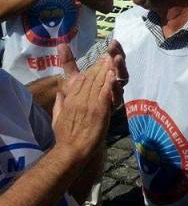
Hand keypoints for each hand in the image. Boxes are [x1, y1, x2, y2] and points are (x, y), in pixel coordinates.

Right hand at [52, 47, 116, 161]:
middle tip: (106, 56)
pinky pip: (105, 93)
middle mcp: (79, 99)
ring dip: (105, 70)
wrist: (72, 149)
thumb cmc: (64, 136)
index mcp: (69, 100)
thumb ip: (59, 104)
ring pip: (98, 83)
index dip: (89, 71)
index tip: (95, 64)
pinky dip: (109, 82)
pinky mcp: (99, 110)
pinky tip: (113, 74)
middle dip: (99, 66)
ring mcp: (90, 104)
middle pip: (90, 78)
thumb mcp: (57, 118)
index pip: (79, 81)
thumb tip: (60, 94)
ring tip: (111, 59)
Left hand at [57, 41, 127, 106]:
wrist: (76, 131)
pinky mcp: (111, 106)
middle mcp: (111, 83)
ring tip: (117, 58)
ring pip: (121, 78)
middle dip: (116, 55)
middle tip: (115, 46)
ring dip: (119, 68)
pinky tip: (113, 77)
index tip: (113, 42)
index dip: (114, 50)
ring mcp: (113, 94)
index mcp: (103, 75)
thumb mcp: (71, 80)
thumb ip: (69, 63)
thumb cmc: (75, 103)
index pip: (112, 59)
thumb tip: (61, 44)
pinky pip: (115, 94)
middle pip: (117, 66)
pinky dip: (114, 86)